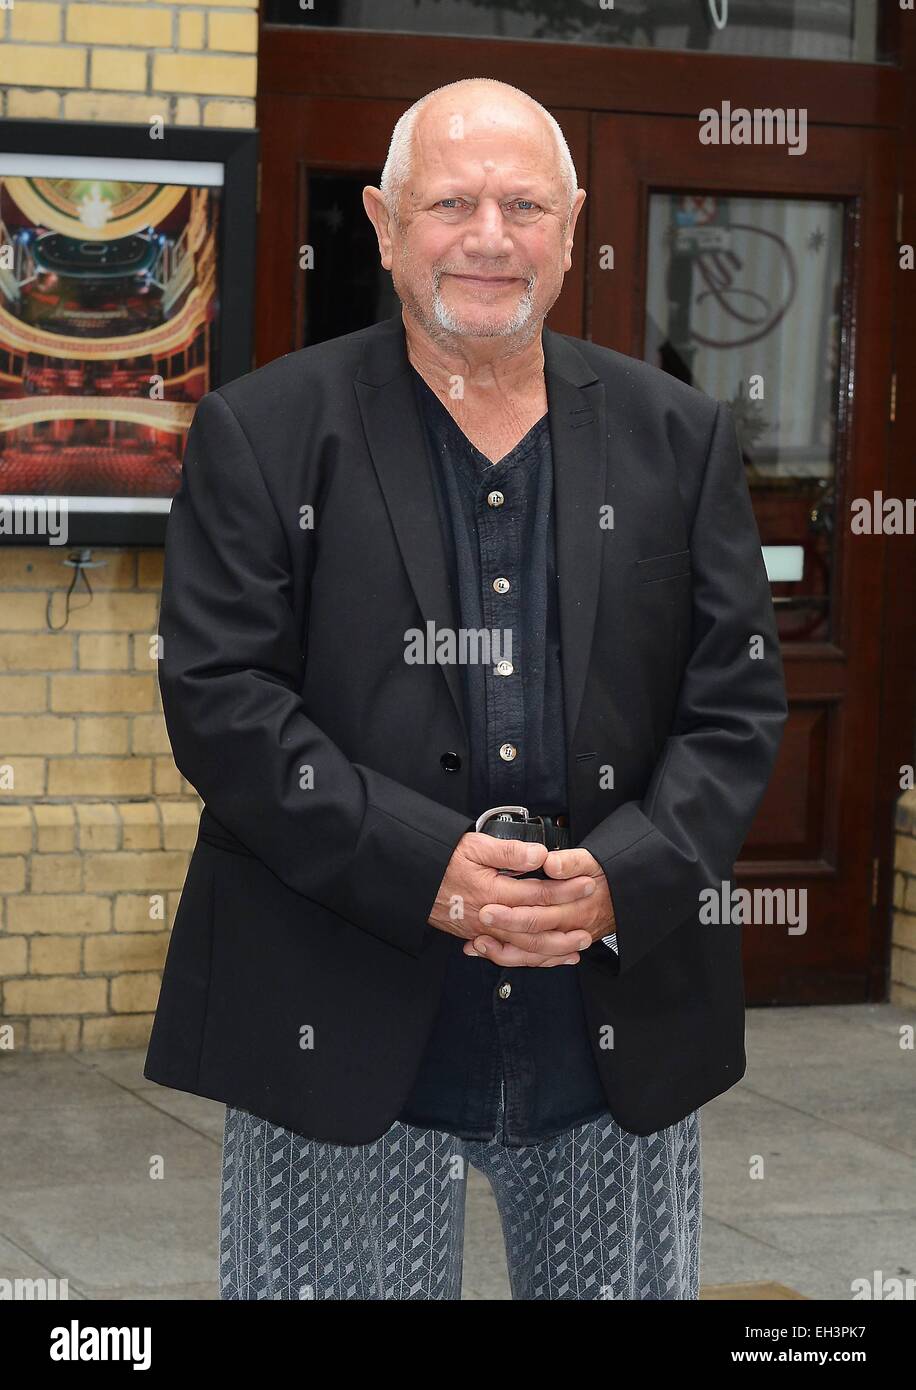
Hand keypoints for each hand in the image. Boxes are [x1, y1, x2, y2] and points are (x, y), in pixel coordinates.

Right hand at [427, 833, 599, 966]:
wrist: (411, 879)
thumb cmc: (441, 860)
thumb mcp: (474, 846)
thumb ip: (508, 851)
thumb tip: (539, 856)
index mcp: (493, 892)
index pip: (538, 894)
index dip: (565, 890)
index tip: (586, 883)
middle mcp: (490, 917)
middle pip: (535, 930)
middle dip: (564, 929)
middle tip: (588, 927)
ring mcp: (482, 932)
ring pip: (522, 949)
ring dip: (551, 951)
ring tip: (574, 949)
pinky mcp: (476, 938)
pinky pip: (507, 954)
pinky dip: (529, 958)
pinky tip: (545, 957)